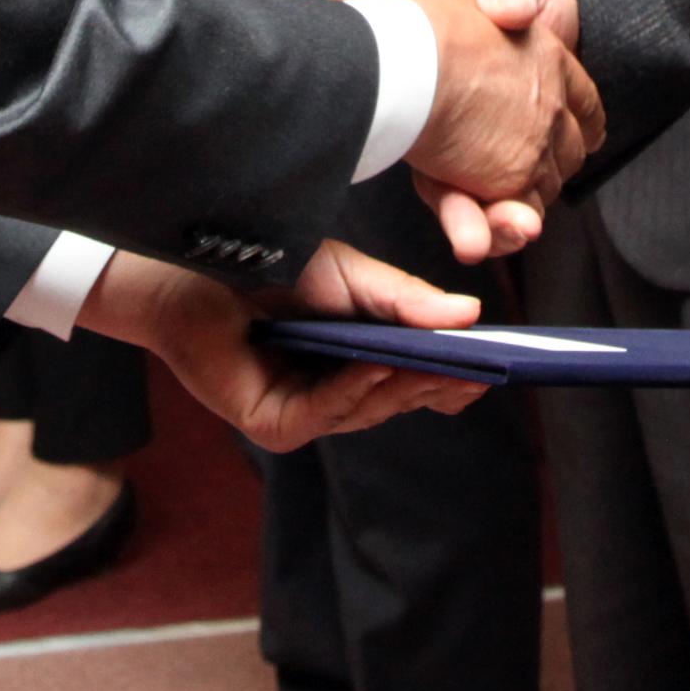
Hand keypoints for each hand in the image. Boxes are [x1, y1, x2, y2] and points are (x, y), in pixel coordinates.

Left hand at [80, 237, 491, 452]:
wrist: (196, 268)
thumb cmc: (271, 267)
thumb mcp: (353, 277)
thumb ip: (404, 299)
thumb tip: (470, 313)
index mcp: (356, 362)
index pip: (415, 380)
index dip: (453, 376)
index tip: (493, 366)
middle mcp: (333, 394)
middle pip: (399, 399)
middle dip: (438, 383)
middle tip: (480, 369)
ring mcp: (304, 412)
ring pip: (368, 409)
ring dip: (401, 385)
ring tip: (437, 364)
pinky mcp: (272, 423)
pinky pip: (324, 412)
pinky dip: (353, 390)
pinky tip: (375, 368)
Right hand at [395, 0, 597, 262]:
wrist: (411, 54)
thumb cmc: (423, 18)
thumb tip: (497, 4)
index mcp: (549, 60)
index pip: (584, 105)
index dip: (572, 122)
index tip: (560, 134)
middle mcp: (553, 107)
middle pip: (567, 152)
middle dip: (541, 166)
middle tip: (505, 173)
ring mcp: (534, 148)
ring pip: (539, 191)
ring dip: (515, 206)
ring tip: (493, 215)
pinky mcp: (506, 183)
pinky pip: (510, 217)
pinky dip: (494, 229)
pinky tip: (474, 237)